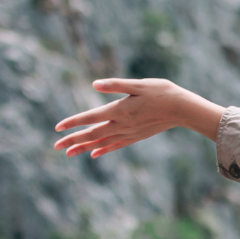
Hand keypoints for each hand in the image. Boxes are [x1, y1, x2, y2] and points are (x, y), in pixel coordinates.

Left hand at [53, 78, 224, 157]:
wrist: (183, 109)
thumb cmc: (162, 92)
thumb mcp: (138, 84)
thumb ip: (115, 85)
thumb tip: (94, 84)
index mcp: (119, 110)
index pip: (90, 117)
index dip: (73, 123)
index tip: (57, 128)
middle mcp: (122, 124)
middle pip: (92, 134)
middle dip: (73, 140)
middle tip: (56, 147)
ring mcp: (130, 132)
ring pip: (102, 142)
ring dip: (84, 147)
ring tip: (69, 153)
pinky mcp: (137, 136)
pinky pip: (117, 145)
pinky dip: (104, 149)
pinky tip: (95, 154)